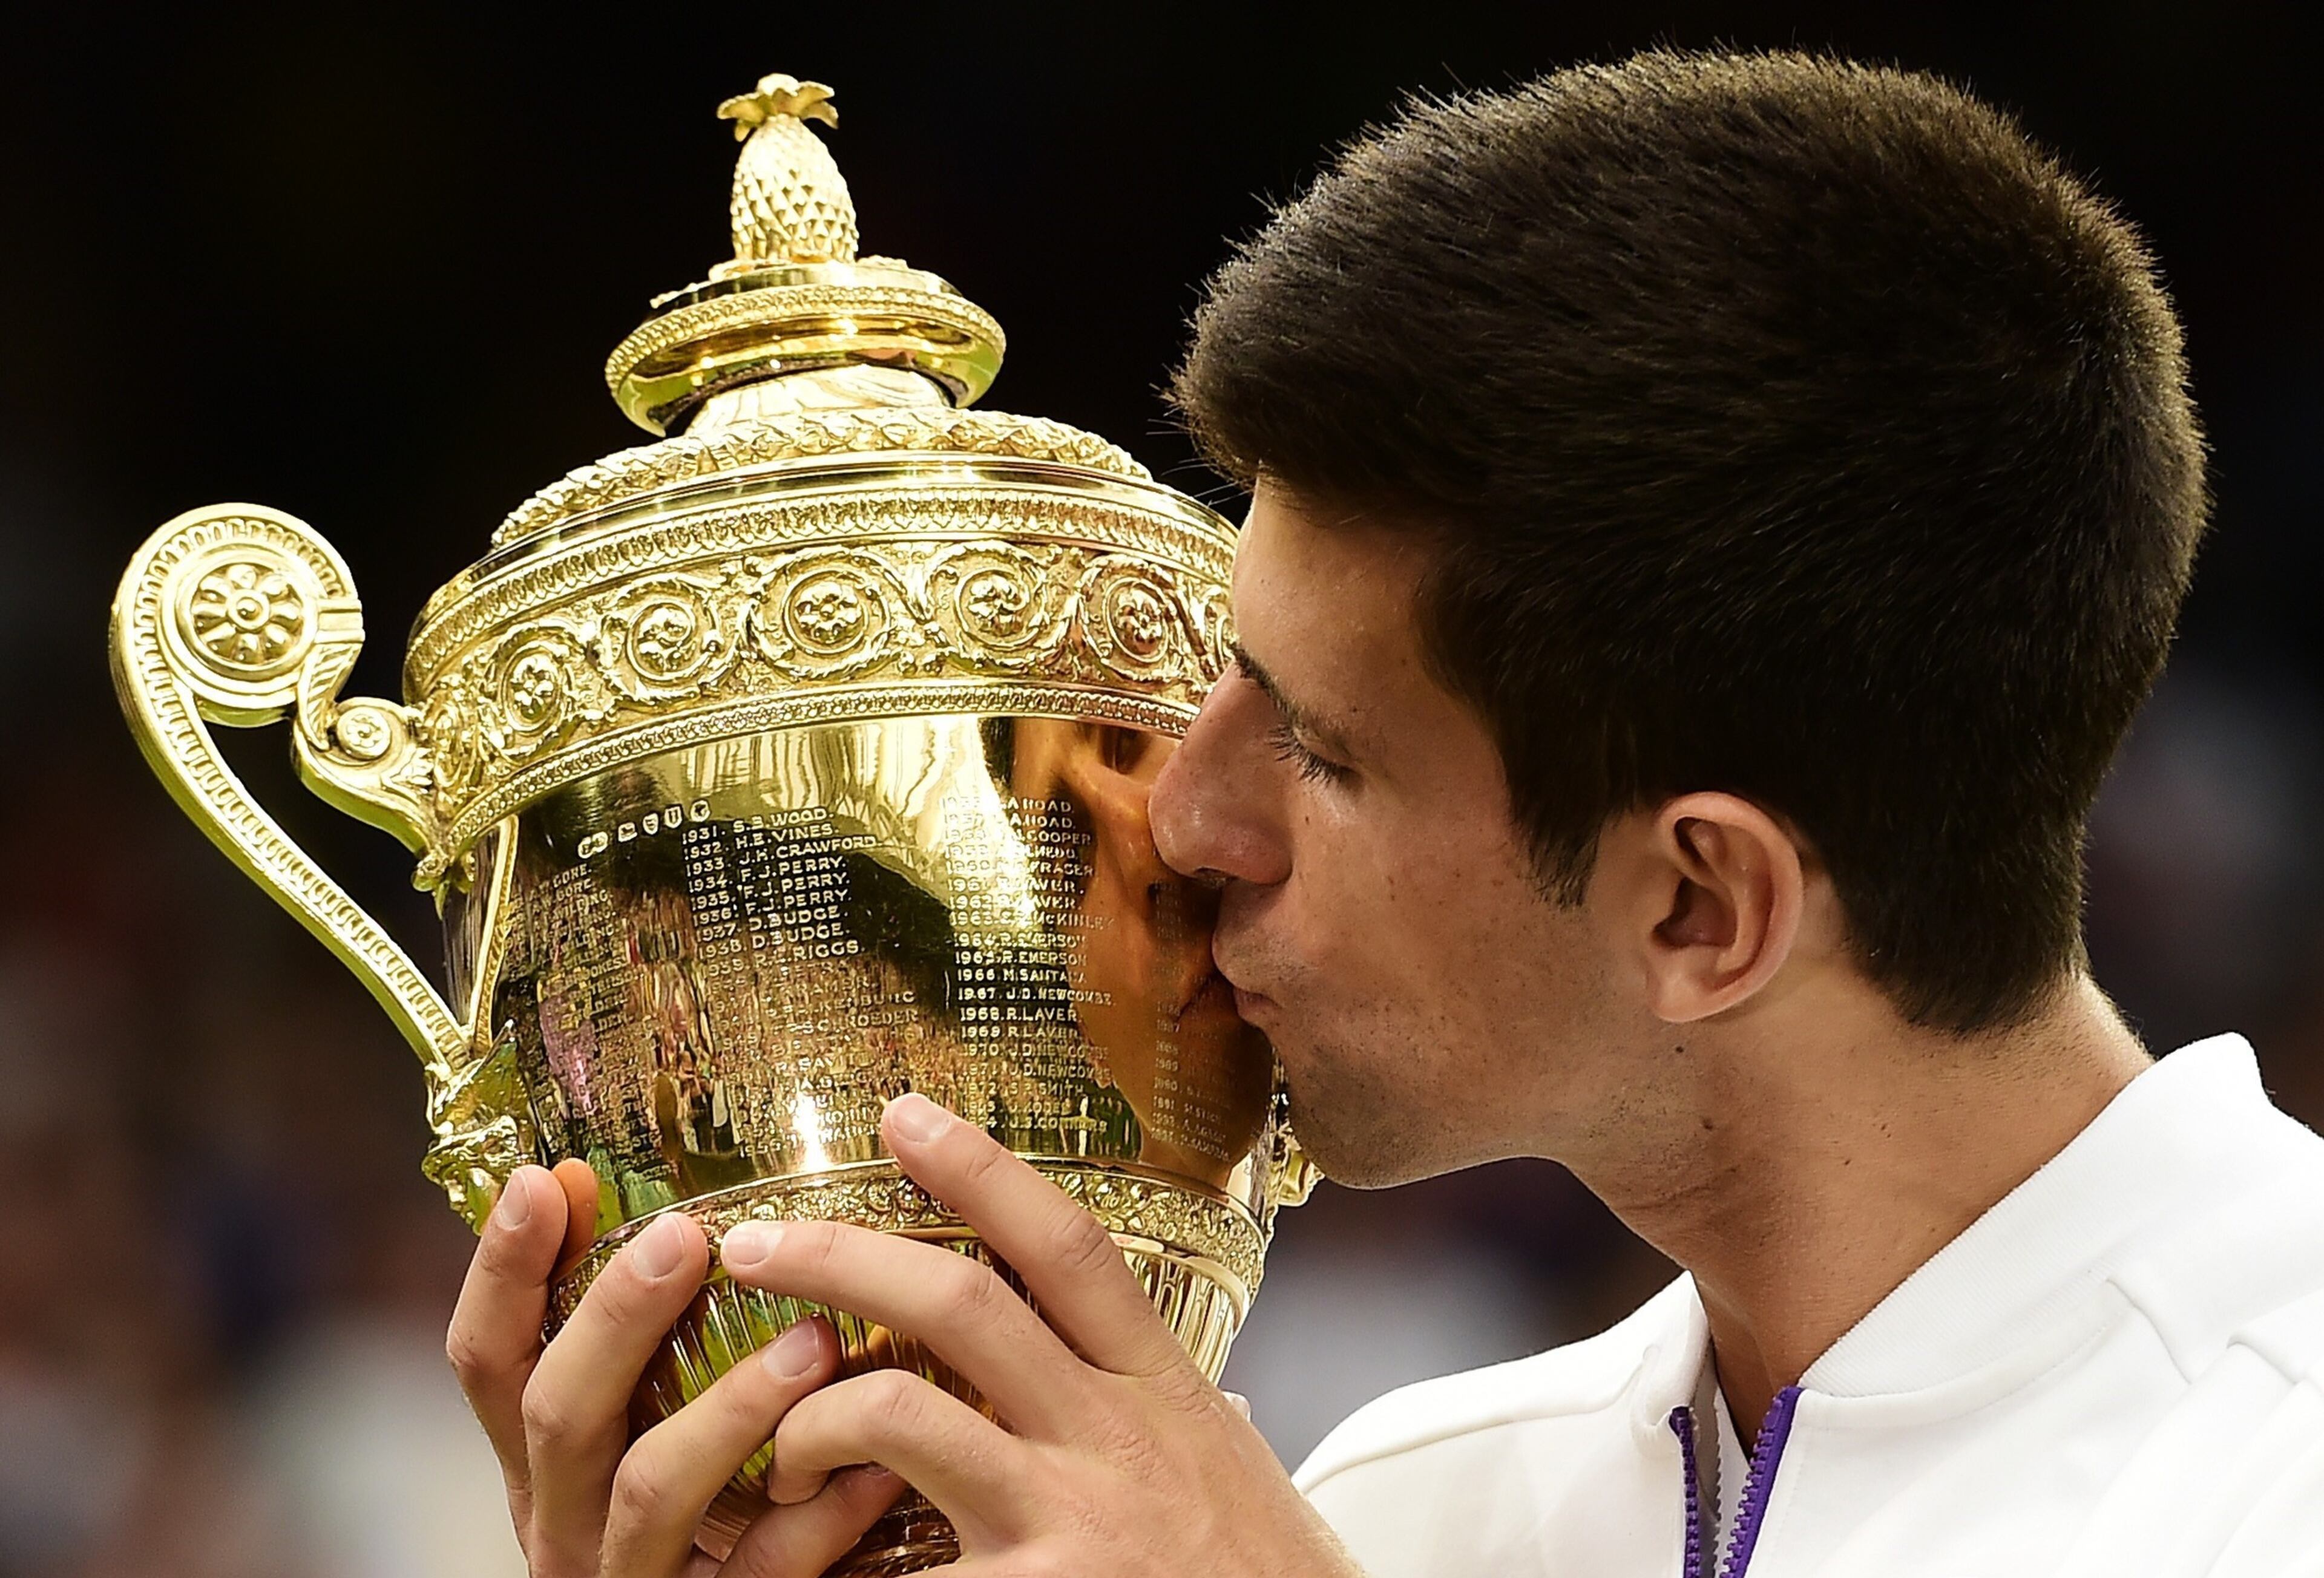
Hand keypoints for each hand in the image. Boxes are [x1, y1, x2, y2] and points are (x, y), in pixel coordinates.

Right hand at [445, 1159, 903, 1575]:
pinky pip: (758, 1572)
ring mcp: (633, 1577)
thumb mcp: (637, 1421)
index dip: (501, 1270)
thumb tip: (605, 1176)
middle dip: (614, 1317)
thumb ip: (626, 1328)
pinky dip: (815, 1520)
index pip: (487, 1359)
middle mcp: (566, 1521)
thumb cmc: (700, 1508)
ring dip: (728, 1408)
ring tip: (811, 1342)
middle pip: (558, 1413)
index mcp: (543, 1459)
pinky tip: (872, 1471)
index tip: (541, 1179)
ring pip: (651, 1488)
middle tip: (685, 1234)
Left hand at [717, 1095, 1364, 1577]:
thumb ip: (1178, 1417)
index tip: (904, 1114)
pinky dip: (835, 1563)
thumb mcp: (1236, 1479)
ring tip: (777, 1448)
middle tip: (759, 1243)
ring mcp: (1068, 1527)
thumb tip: (1150, 1370)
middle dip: (843, 1256)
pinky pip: (897, 1568)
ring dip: (814, 1417)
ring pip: (903, 1416)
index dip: (980, 1169)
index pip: (1069, 1248)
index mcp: (1165, 1398)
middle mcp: (1114, 1444)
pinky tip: (811, 1568)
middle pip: (961, 1304)